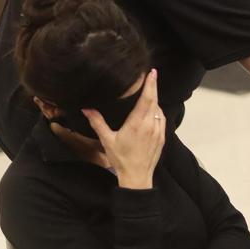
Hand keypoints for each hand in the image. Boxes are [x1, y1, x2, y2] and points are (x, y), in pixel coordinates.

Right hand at [83, 68, 165, 189]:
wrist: (137, 176)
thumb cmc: (120, 158)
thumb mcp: (107, 140)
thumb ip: (97, 122)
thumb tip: (87, 108)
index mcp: (137, 123)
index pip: (146, 99)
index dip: (150, 84)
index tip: (152, 72)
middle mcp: (150, 124)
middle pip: (154, 100)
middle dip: (153, 86)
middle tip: (152, 74)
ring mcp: (158, 130)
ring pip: (159, 109)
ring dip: (155, 99)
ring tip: (150, 91)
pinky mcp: (162, 136)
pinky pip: (162, 118)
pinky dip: (157, 111)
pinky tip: (152, 110)